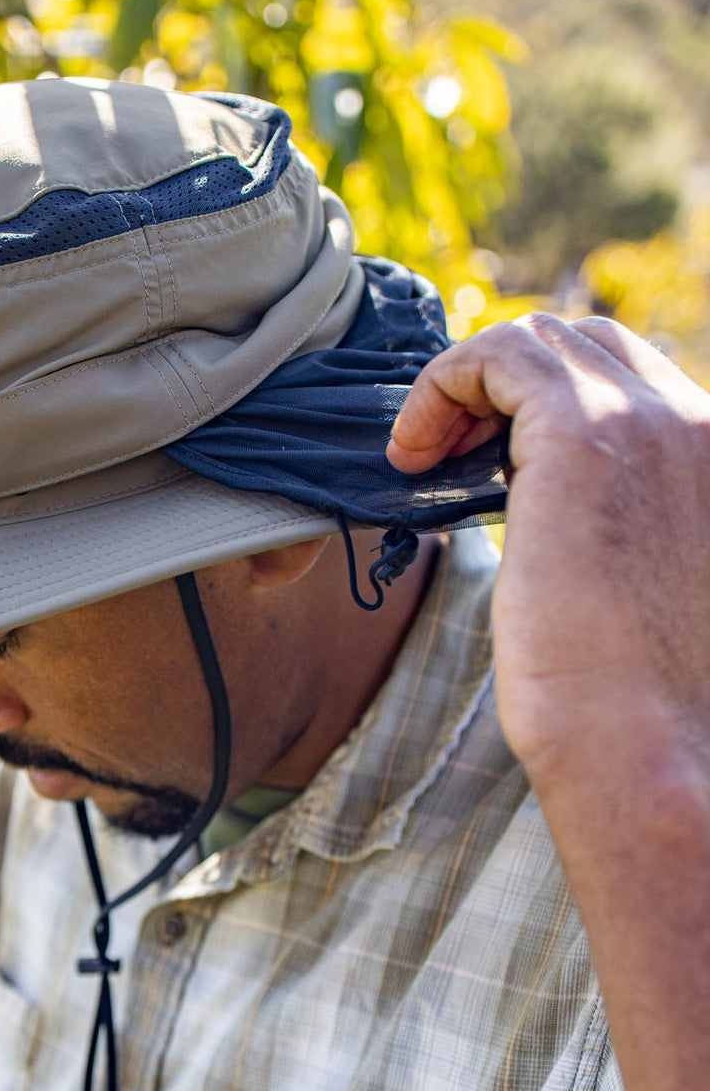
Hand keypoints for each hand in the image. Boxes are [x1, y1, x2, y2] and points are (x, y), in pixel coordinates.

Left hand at [388, 313, 709, 1090]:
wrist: (645, 751)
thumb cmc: (630, 701)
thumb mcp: (632, 591)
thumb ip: (611, 529)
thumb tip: (554, 516)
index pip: (625, 381)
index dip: (536, 405)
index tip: (479, 459)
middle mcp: (698, 425)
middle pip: (583, 345)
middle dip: (501, 384)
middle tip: (444, 454)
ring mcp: (652, 421)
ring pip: (539, 340)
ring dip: (466, 386)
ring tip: (421, 456)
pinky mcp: (587, 435)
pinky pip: (498, 355)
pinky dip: (441, 386)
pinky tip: (410, 454)